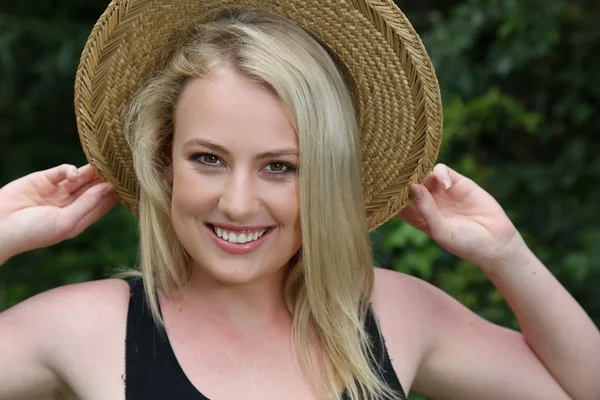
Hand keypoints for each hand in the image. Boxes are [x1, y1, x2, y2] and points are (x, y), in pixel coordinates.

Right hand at [0, 164, 116, 259]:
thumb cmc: (33, 232)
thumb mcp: (66, 222)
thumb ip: (88, 204)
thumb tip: (110, 188)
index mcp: (79, 219)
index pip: (104, 204)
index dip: (117, 194)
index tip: (132, 184)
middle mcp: (71, 205)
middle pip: (96, 188)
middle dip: (108, 179)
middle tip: (123, 168)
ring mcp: (58, 191)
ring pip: (83, 177)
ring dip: (94, 171)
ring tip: (106, 165)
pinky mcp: (44, 179)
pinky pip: (64, 170)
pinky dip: (71, 170)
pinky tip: (72, 175)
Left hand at [398, 164, 523, 267]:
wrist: (495, 242)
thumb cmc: (464, 243)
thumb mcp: (441, 230)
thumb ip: (426, 210)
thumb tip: (413, 187)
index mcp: (418, 218)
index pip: (397, 203)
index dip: (390, 196)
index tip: (383, 190)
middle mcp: (427, 203)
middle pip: (408, 185)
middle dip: (403, 180)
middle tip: (398, 176)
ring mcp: (441, 192)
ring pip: (422, 174)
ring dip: (419, 174)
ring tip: (423, 181)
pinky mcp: (457, 182)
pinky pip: (441, 170)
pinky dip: (440, 173)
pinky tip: (446, 185)